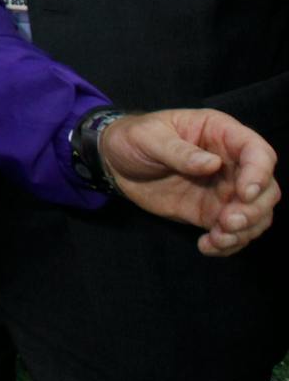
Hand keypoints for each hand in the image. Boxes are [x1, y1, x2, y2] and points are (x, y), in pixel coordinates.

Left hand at [100, 108, 278, 255]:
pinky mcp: (211, 211)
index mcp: (220, 133)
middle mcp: (230, 163)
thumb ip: (178, 151)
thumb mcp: (148, 137)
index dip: (260, 173)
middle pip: (266, 189)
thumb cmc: (132, 138)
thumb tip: (211, 164)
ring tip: (218, 239)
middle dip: (254, 210)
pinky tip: (207, 247)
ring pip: (256, 214)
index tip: (245, 193)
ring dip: (244, 231)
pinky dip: (227, 244)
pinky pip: (233, 231)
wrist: (114, 162)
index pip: (258, 152)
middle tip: (228, 222)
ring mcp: (224, 189)